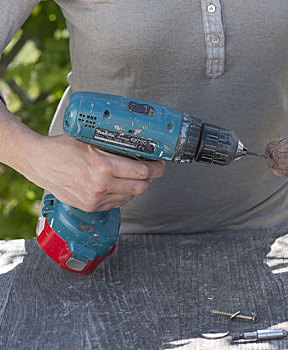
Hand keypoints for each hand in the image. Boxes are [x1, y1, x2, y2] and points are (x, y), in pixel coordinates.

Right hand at [24, 134, 164, 211]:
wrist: (39, 162)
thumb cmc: (63, 148)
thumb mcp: (91, 140)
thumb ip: (114, 146)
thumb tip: (138, 147)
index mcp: (103, 166)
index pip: (142, 172)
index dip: (156, 168)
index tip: (159, 163)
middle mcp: (100, 185)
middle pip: (141, 188)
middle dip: (150, 178)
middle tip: (151, 169)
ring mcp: (95, 199)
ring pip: (131, 196)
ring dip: (136, 186)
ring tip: (132, 175)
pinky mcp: (91, 207)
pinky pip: (117, 202)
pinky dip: (122, 194)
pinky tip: (118, 183)